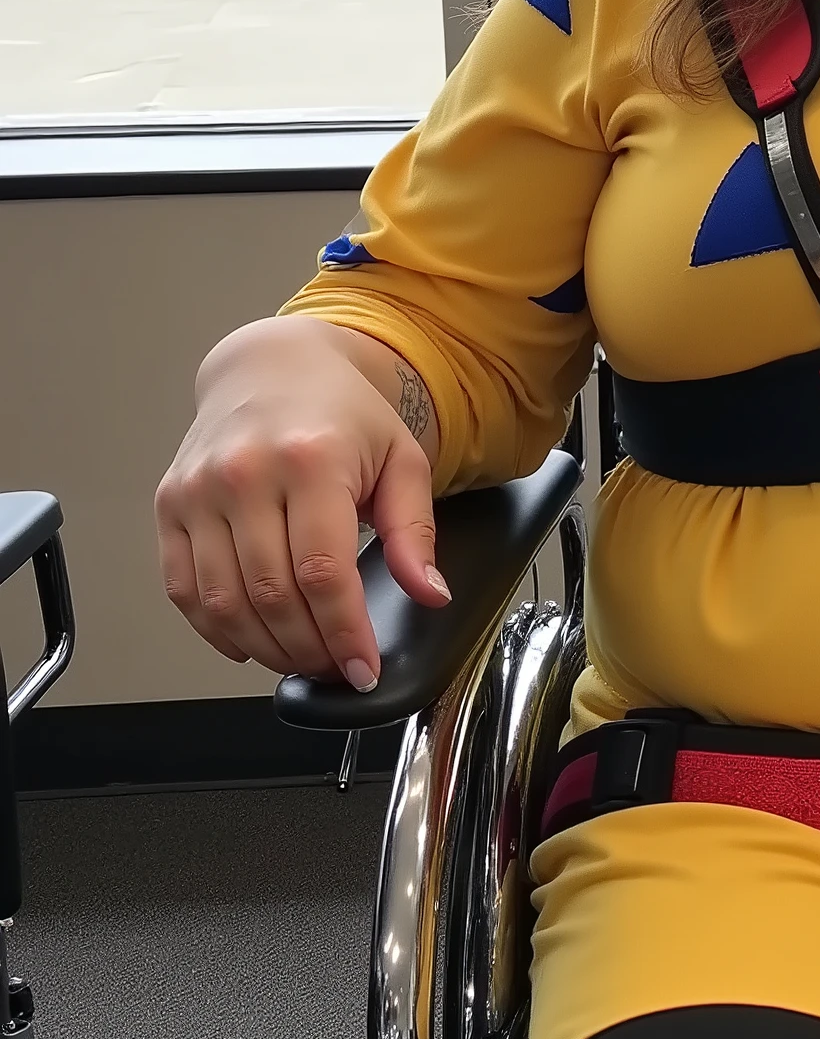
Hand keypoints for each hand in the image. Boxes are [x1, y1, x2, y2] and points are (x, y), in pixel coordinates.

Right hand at [156, 318, 447, 689]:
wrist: (271, 369)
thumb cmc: (342, 415)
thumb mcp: (402, 460)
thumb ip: (416, 532)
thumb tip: (431, 594)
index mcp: (310, 459)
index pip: (323, 573)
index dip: (344, 634)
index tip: (363, 669)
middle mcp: (244, 473)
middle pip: (273, 595)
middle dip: (310, 648)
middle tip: (337, 666)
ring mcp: (198, 490)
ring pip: (225, 602)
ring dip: (266, 647)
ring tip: (302, 657)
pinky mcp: (169, 504)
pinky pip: (184, 589)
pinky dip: (217, 629)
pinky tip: (251, 641)